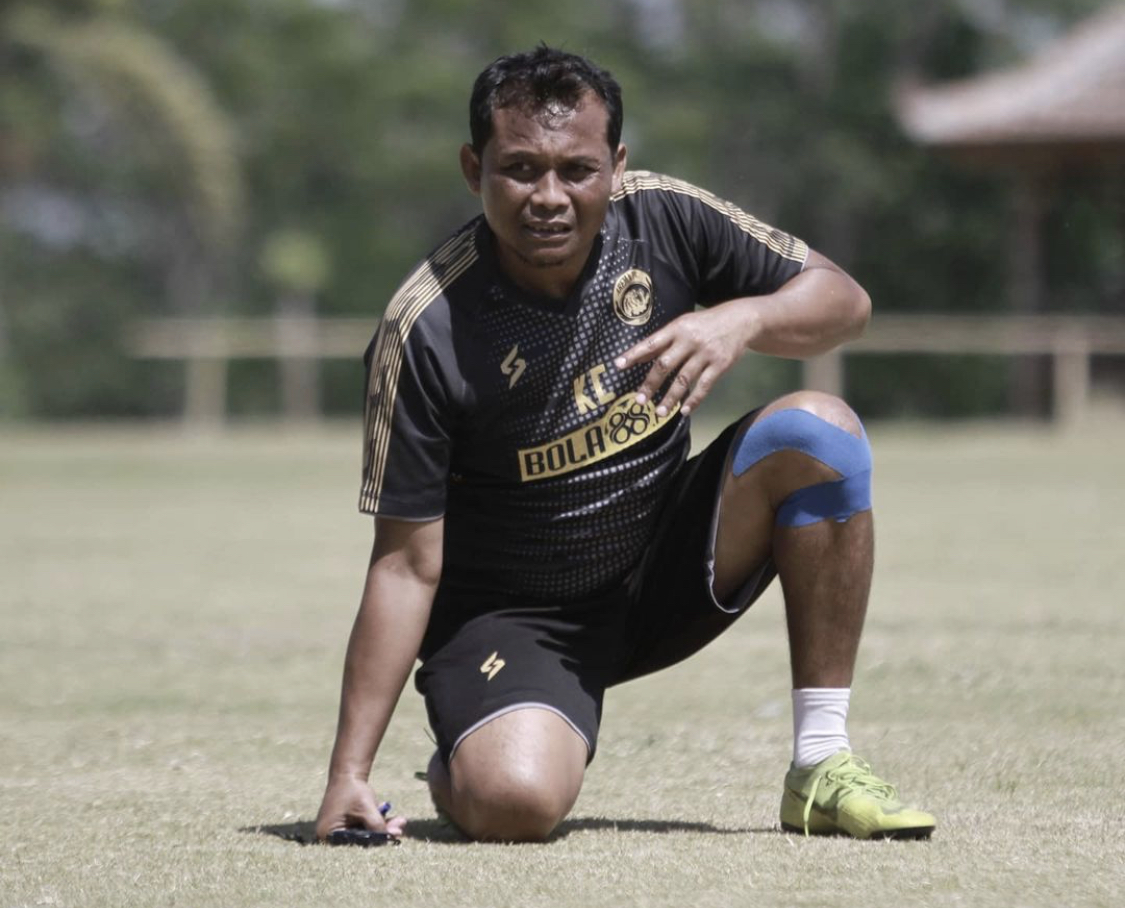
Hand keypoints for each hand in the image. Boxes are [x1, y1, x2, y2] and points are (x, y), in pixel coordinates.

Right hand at [315, 775, 406, 840]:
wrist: (346, 772)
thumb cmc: (353, 789)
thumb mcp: (367, 808)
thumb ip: (377, 825)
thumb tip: (394, 836)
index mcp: (328, 834)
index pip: (355, 845)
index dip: (375, 842)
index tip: (393, 838)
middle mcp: (328, 836)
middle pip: (360, 840)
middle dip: (381, 833)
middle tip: (400, 831)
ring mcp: (335, 830)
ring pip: (363, 833)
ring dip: (381, 826)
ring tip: (400, 821)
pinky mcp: (343, 824)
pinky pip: (361, 827)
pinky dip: (374, 821)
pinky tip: (386, 812)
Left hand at [614, 302, 753, 415]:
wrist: (741, 320)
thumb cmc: (705, 324)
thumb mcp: (683, 325)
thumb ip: (662, 342)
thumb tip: (635, 357)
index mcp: (677, 329)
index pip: (651, 343)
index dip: (634, 354)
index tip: (618, 365)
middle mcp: (689, 341)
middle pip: (665, 364)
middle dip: (650, 384)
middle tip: (639, 400)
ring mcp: (705, 354)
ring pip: (683, 379)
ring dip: (670, 398)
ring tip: (658, 413)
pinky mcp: (720, 365)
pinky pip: (704, 386)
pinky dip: (693, 400)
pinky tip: (683, 411)